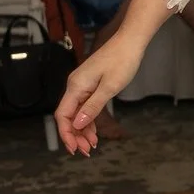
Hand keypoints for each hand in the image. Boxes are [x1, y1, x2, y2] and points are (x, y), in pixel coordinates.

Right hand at [55, 34, 145, 154]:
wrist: (130, 42)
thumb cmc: (122, 61)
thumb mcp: (110, 87)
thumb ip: (92, 107)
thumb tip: (77, 124)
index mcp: (76, 86)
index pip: (63, 115)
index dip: (66, 133)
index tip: (74, 148)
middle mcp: (75, 86)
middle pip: (68, 116)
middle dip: (75, 135)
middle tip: (86, 151)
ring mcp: (82, 86)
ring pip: (77, 113)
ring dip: (82, 130)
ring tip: (92, 146)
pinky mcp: (90, 85)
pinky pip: (85, 107)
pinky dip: (88, 120)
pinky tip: (94, 132)